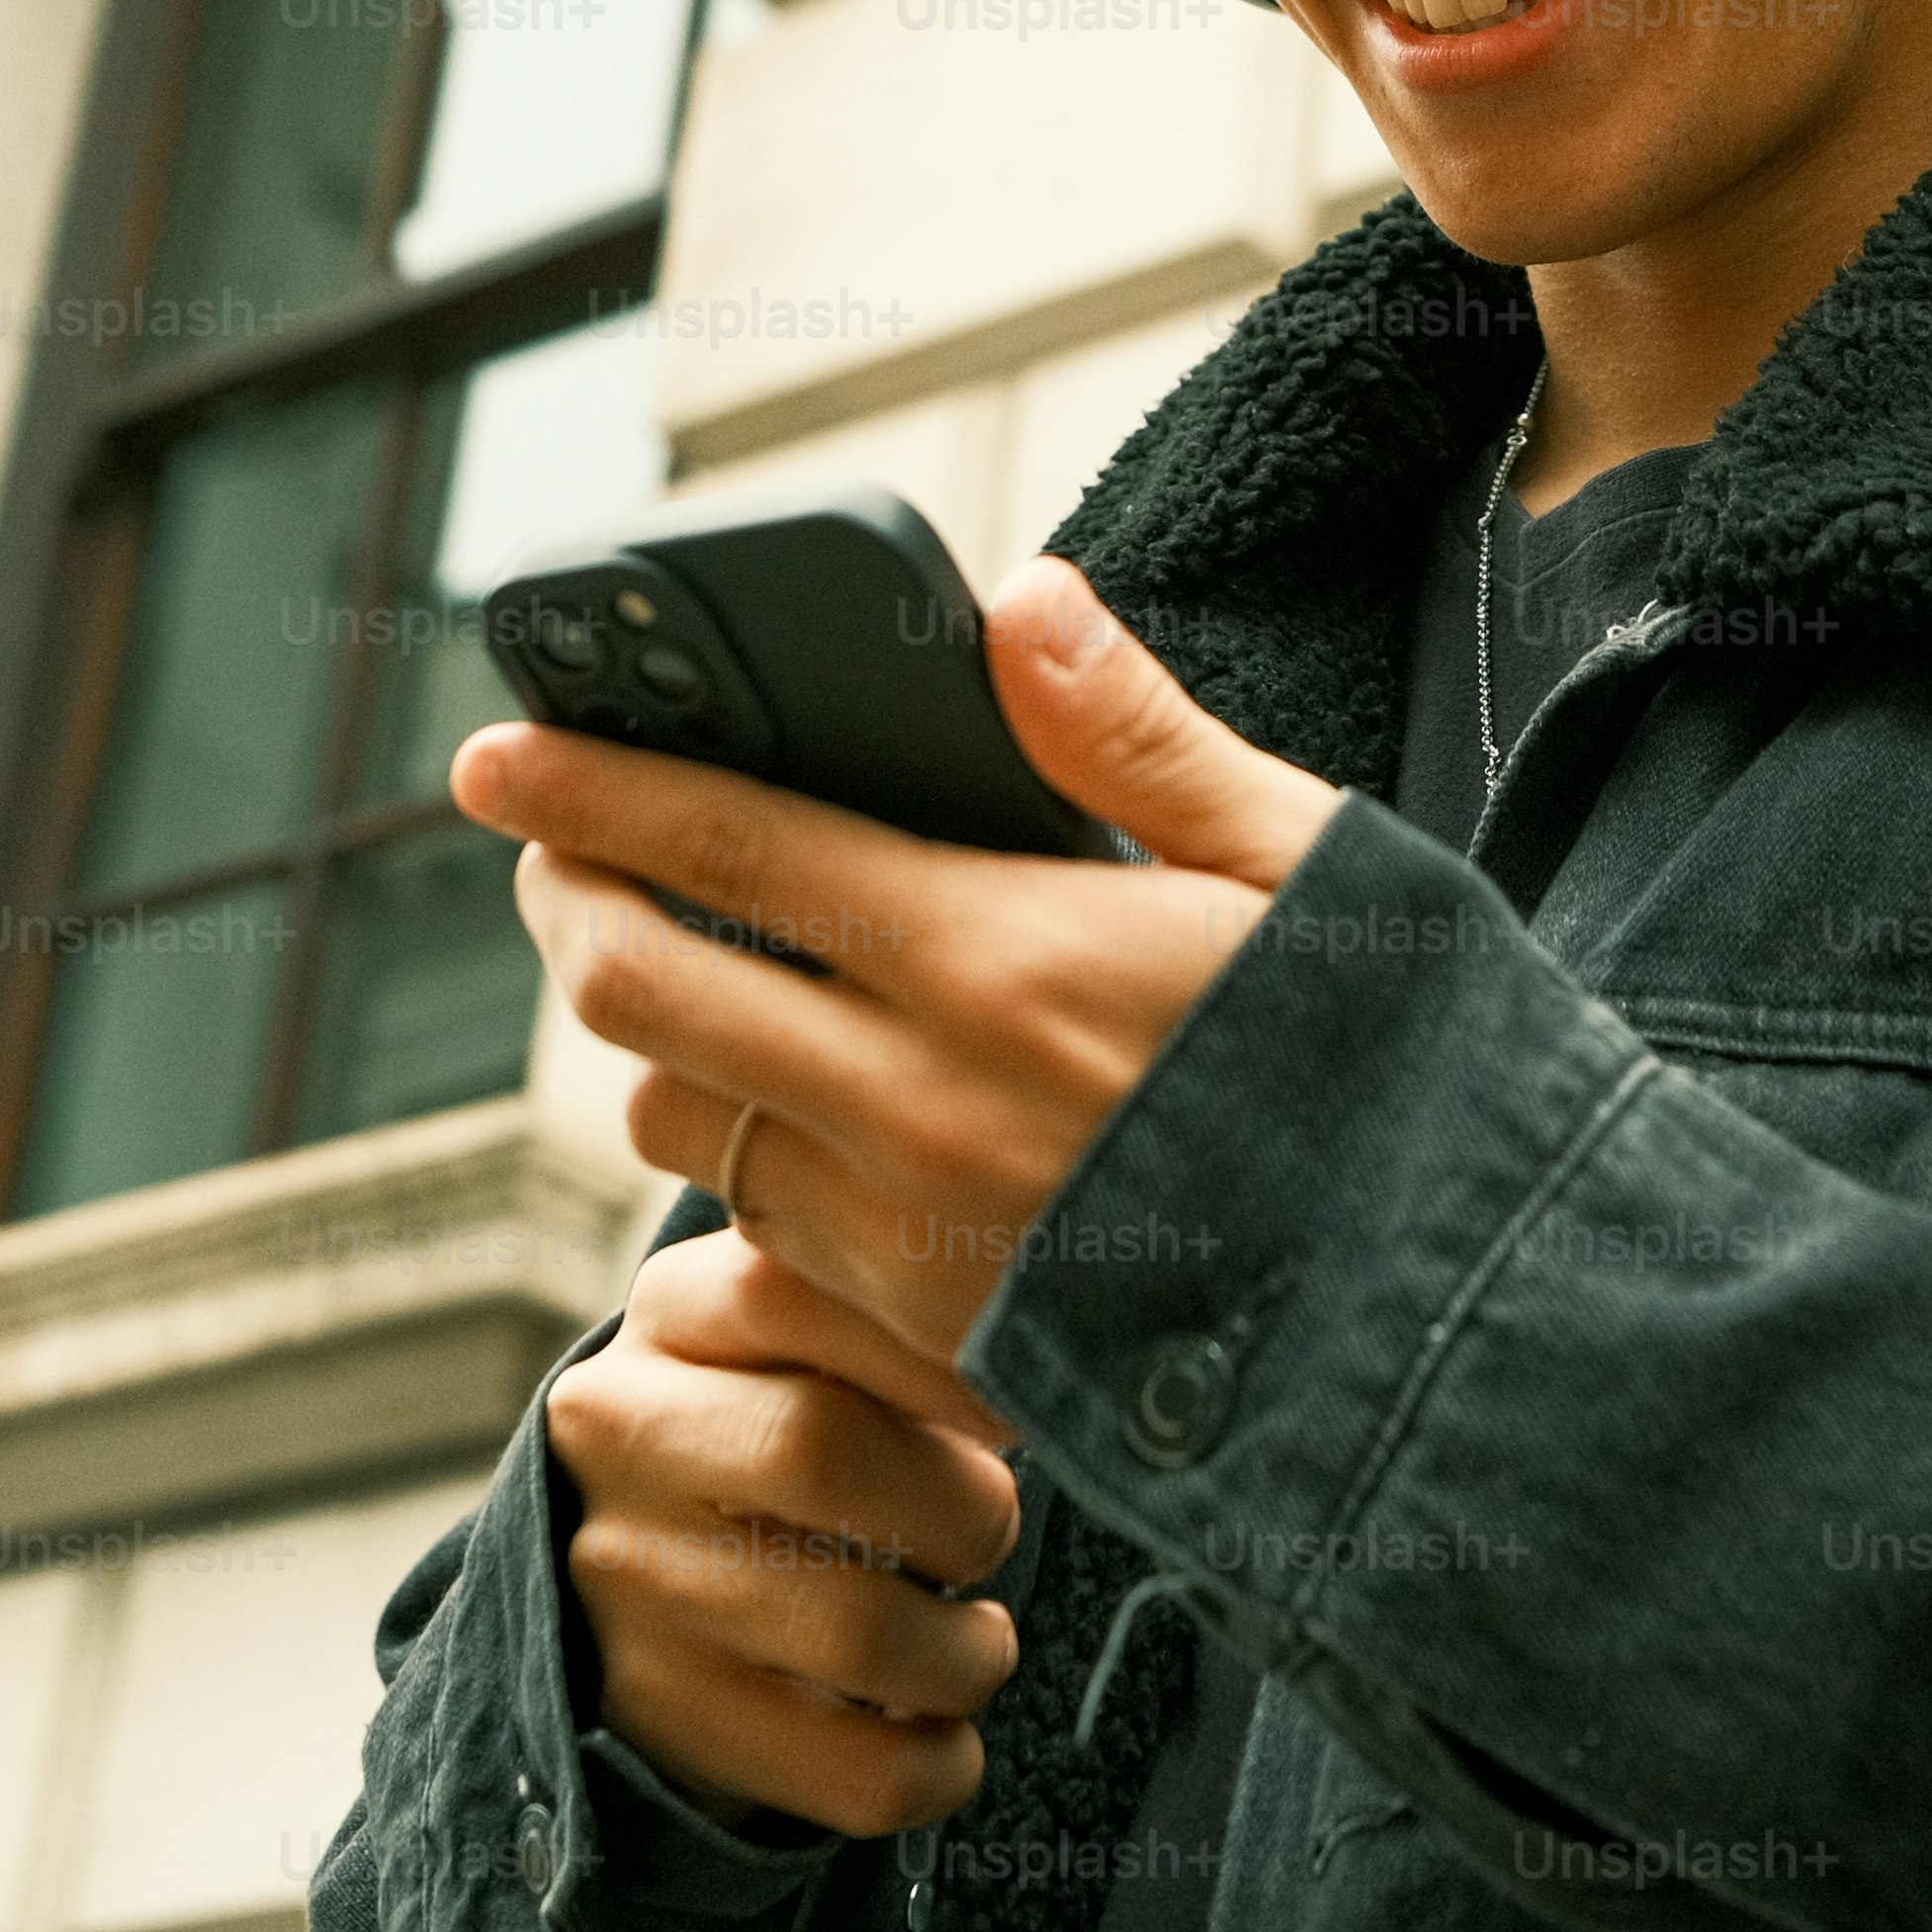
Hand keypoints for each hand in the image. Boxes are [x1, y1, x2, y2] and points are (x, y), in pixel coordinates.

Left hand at [457, 552, 1346, 1379]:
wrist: (1436, 1324)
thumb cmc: (1387, 1069)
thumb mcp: (1297, 867)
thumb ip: (1134, 733)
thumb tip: (1020, 602)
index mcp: (1003, 957)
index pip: (725, 852)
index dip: (588, 793)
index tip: (494, 753)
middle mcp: (921, 1101)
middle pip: (641, 993)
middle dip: (569, 904)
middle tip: (556, 853)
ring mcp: (907, 1230)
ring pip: (675, 1118)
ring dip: (649, 1040)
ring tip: (678, 970)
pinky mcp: (919, 1330)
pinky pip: (753, 1227)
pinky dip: (738, 1146)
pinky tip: (792, 1097)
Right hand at [548, 1223, 1024, 1838]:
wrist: (622, 1572)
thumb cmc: (773, 1426)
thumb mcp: (796, 1336)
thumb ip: (898, 1318)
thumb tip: (1056, 1340)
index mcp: (679, 1314)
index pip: (801, 1286)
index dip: (946, 1353)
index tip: (1016, 1408)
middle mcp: (627, 1436)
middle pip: (819, 1449)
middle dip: (963, 1509)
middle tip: (991, 1533)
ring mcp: (632, 1586)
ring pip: (854, 1633)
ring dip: (970, 1655)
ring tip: (976, 1643)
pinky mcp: (661, 1719)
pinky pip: (858, 1774)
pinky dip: (942, 1765)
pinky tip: (940, 1731)